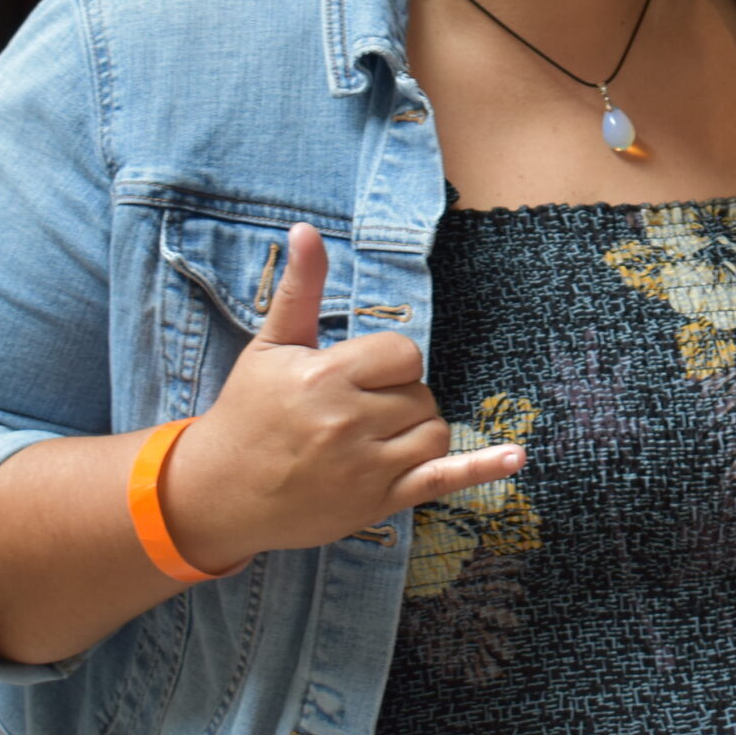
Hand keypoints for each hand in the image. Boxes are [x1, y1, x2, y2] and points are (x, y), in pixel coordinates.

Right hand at [158, 222, 521, 568]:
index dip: (389, 363)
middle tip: (356, 411)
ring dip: (417, 429)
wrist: (219, 492)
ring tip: (375, 436)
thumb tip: (307, 230)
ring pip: (434, 431)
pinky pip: (443, 481)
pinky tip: (516, 456)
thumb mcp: (271, 347)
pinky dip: (483, 469)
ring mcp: (367, 469)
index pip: (403, 354)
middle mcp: (349, 424)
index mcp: (326, 379)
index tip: (360, 375)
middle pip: (421, 394)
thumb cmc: (248, 412)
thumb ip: (302, 289)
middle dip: (399, 397)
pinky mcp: (378, 504)